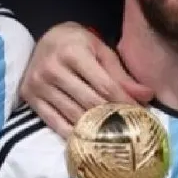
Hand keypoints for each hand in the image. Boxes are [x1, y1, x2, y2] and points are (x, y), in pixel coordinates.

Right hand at [20, 23, 153, 137]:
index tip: (140, 116)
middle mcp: (53, 68)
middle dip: (112, 117)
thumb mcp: (101, 51)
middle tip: (128, 129)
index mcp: (73, 52)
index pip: (104, 86)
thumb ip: (121, 75)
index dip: (124, 102)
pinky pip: (53, 122)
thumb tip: (147, 96)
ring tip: (111, 136)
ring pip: (73, 114)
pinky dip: (71, 133)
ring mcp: (38, 84)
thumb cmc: (77, 44)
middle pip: (89, 102)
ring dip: (94, 128)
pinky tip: (87, 138)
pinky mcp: (30, 97)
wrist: (44, 38)